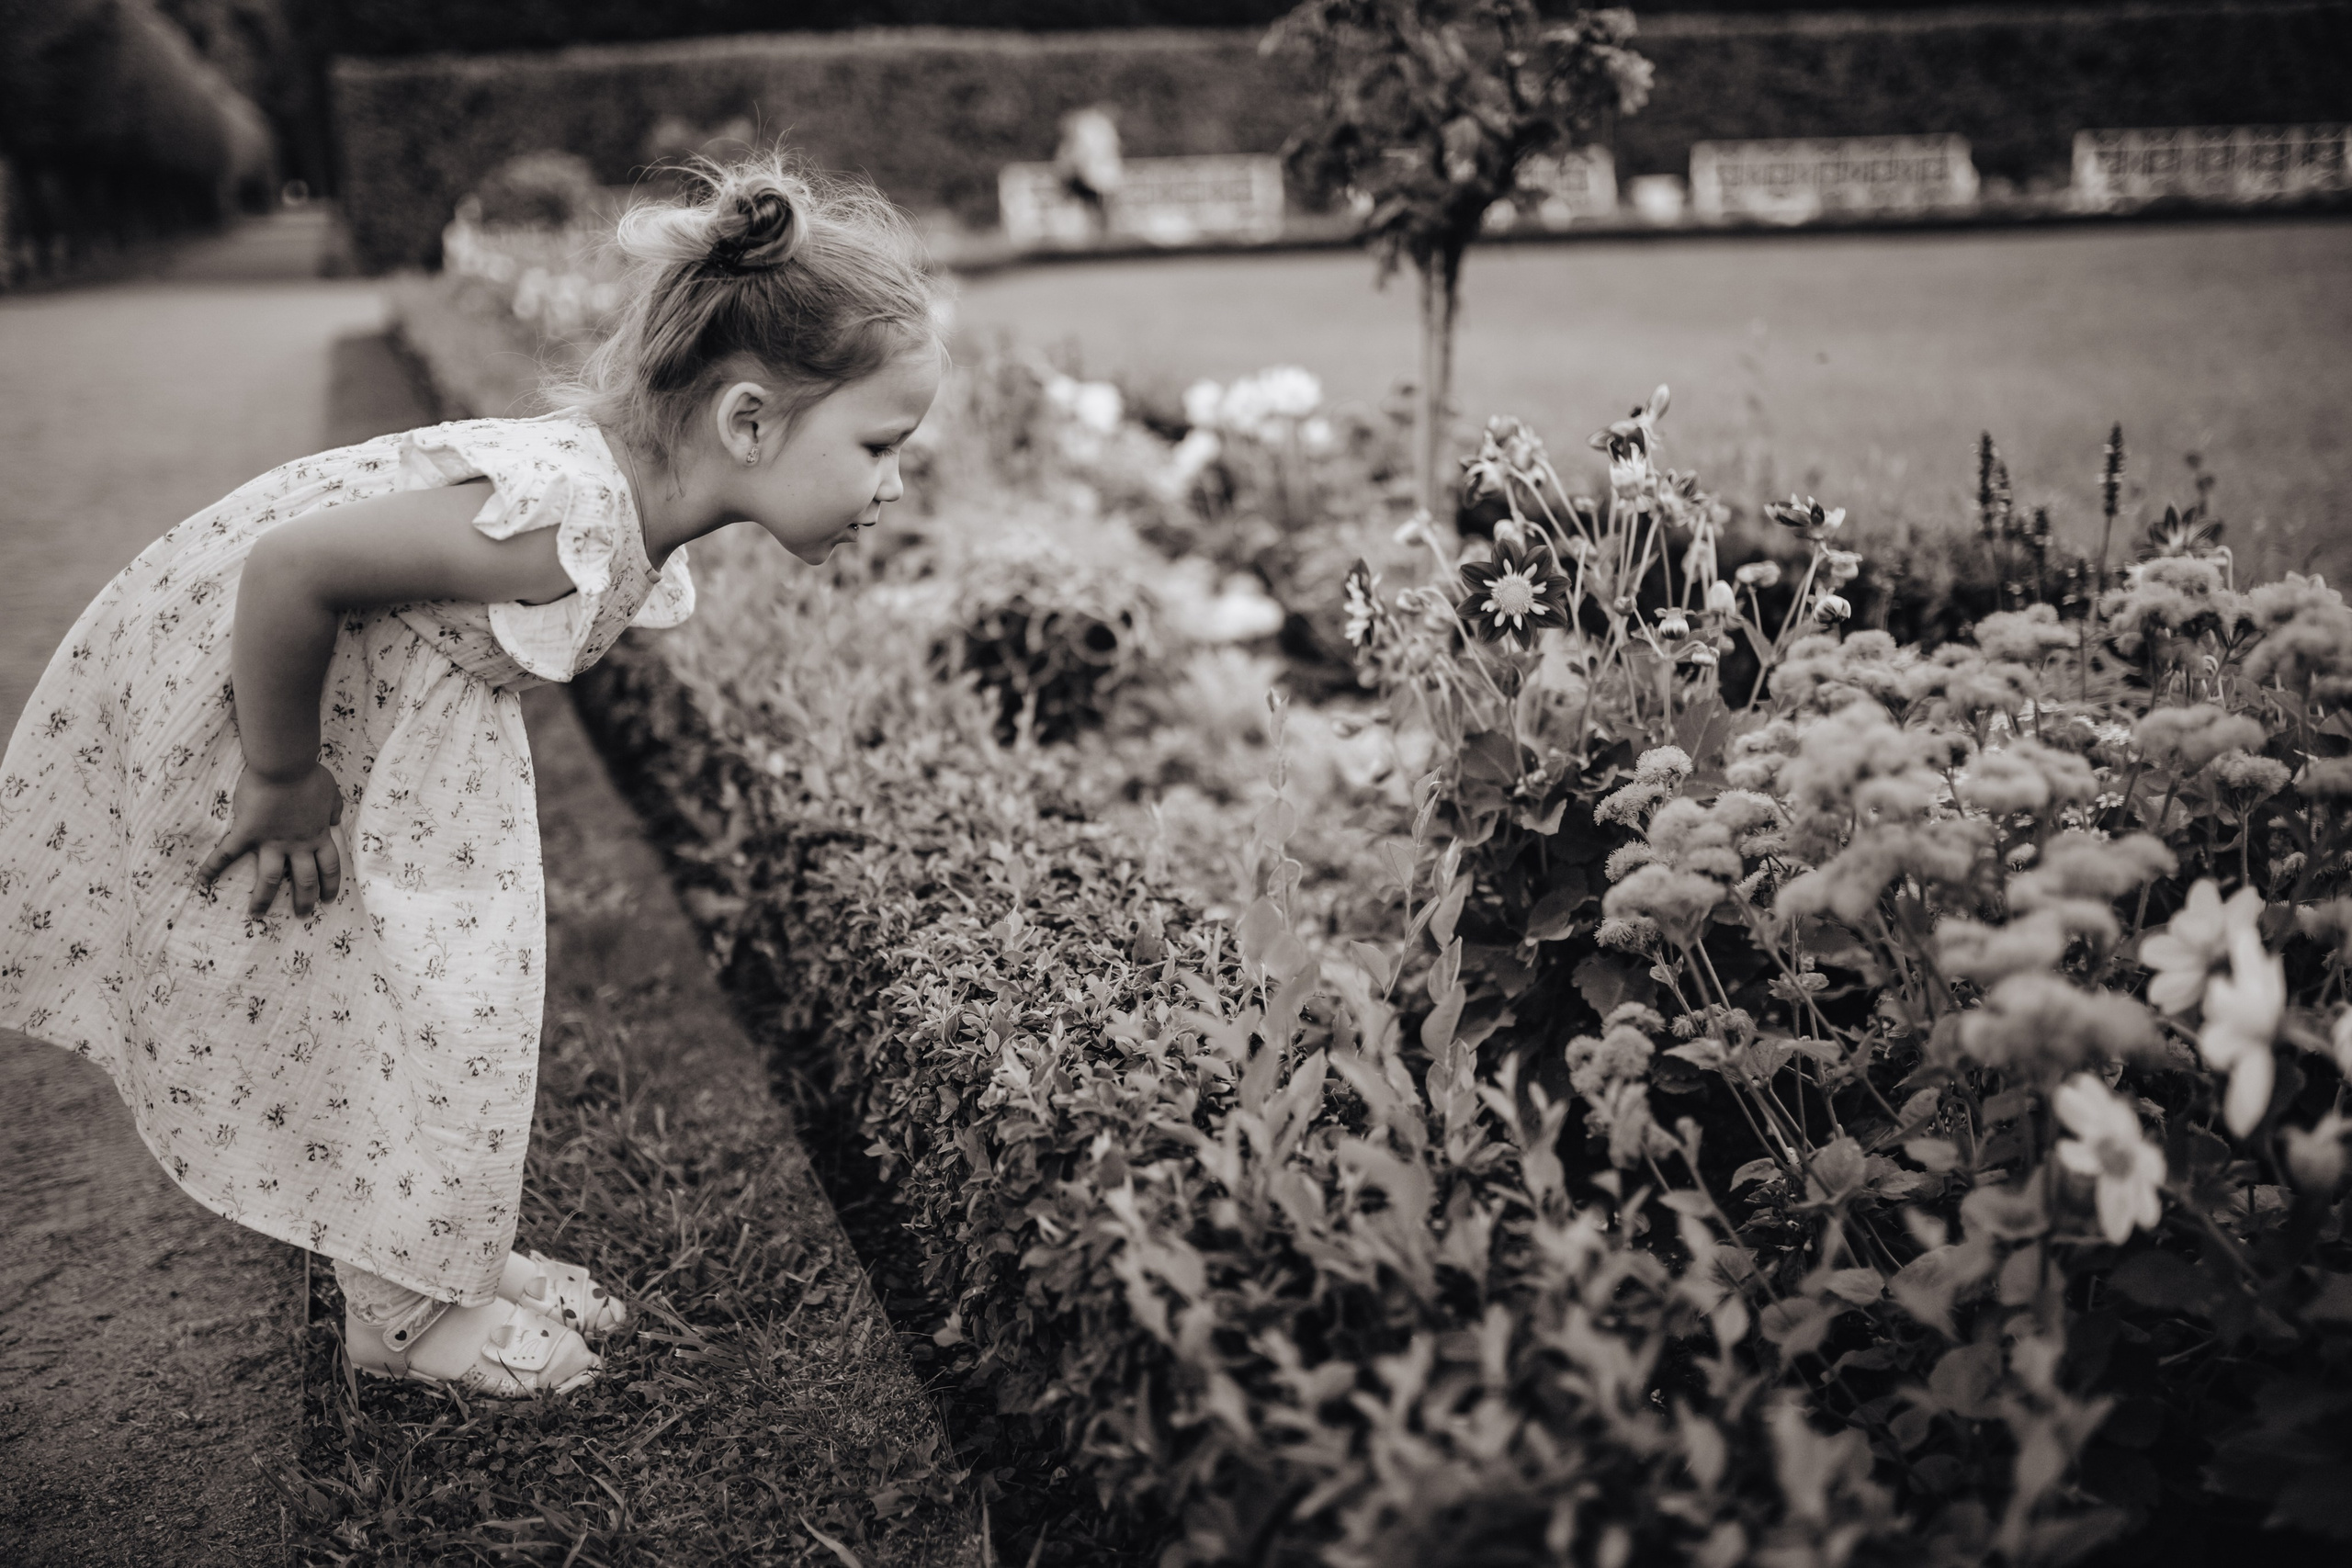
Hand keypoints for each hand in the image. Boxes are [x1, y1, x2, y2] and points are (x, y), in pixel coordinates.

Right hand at [197, 762, 347, 918]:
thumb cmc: (309, 775)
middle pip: (305, 880)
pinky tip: (202, 881)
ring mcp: (272, 841)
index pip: (330, 867)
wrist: (285, 765)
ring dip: (264, 898)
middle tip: (303, 914)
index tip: (329, 898)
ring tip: (257, 914)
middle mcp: (297, 844)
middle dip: (305, 900)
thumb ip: (333, 809)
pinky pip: (228, 853)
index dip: (331, 884)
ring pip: (270, 878)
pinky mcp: (247, 832)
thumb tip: (336, 819)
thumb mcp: (331, 792)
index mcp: (318, 835)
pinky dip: (213, 867)